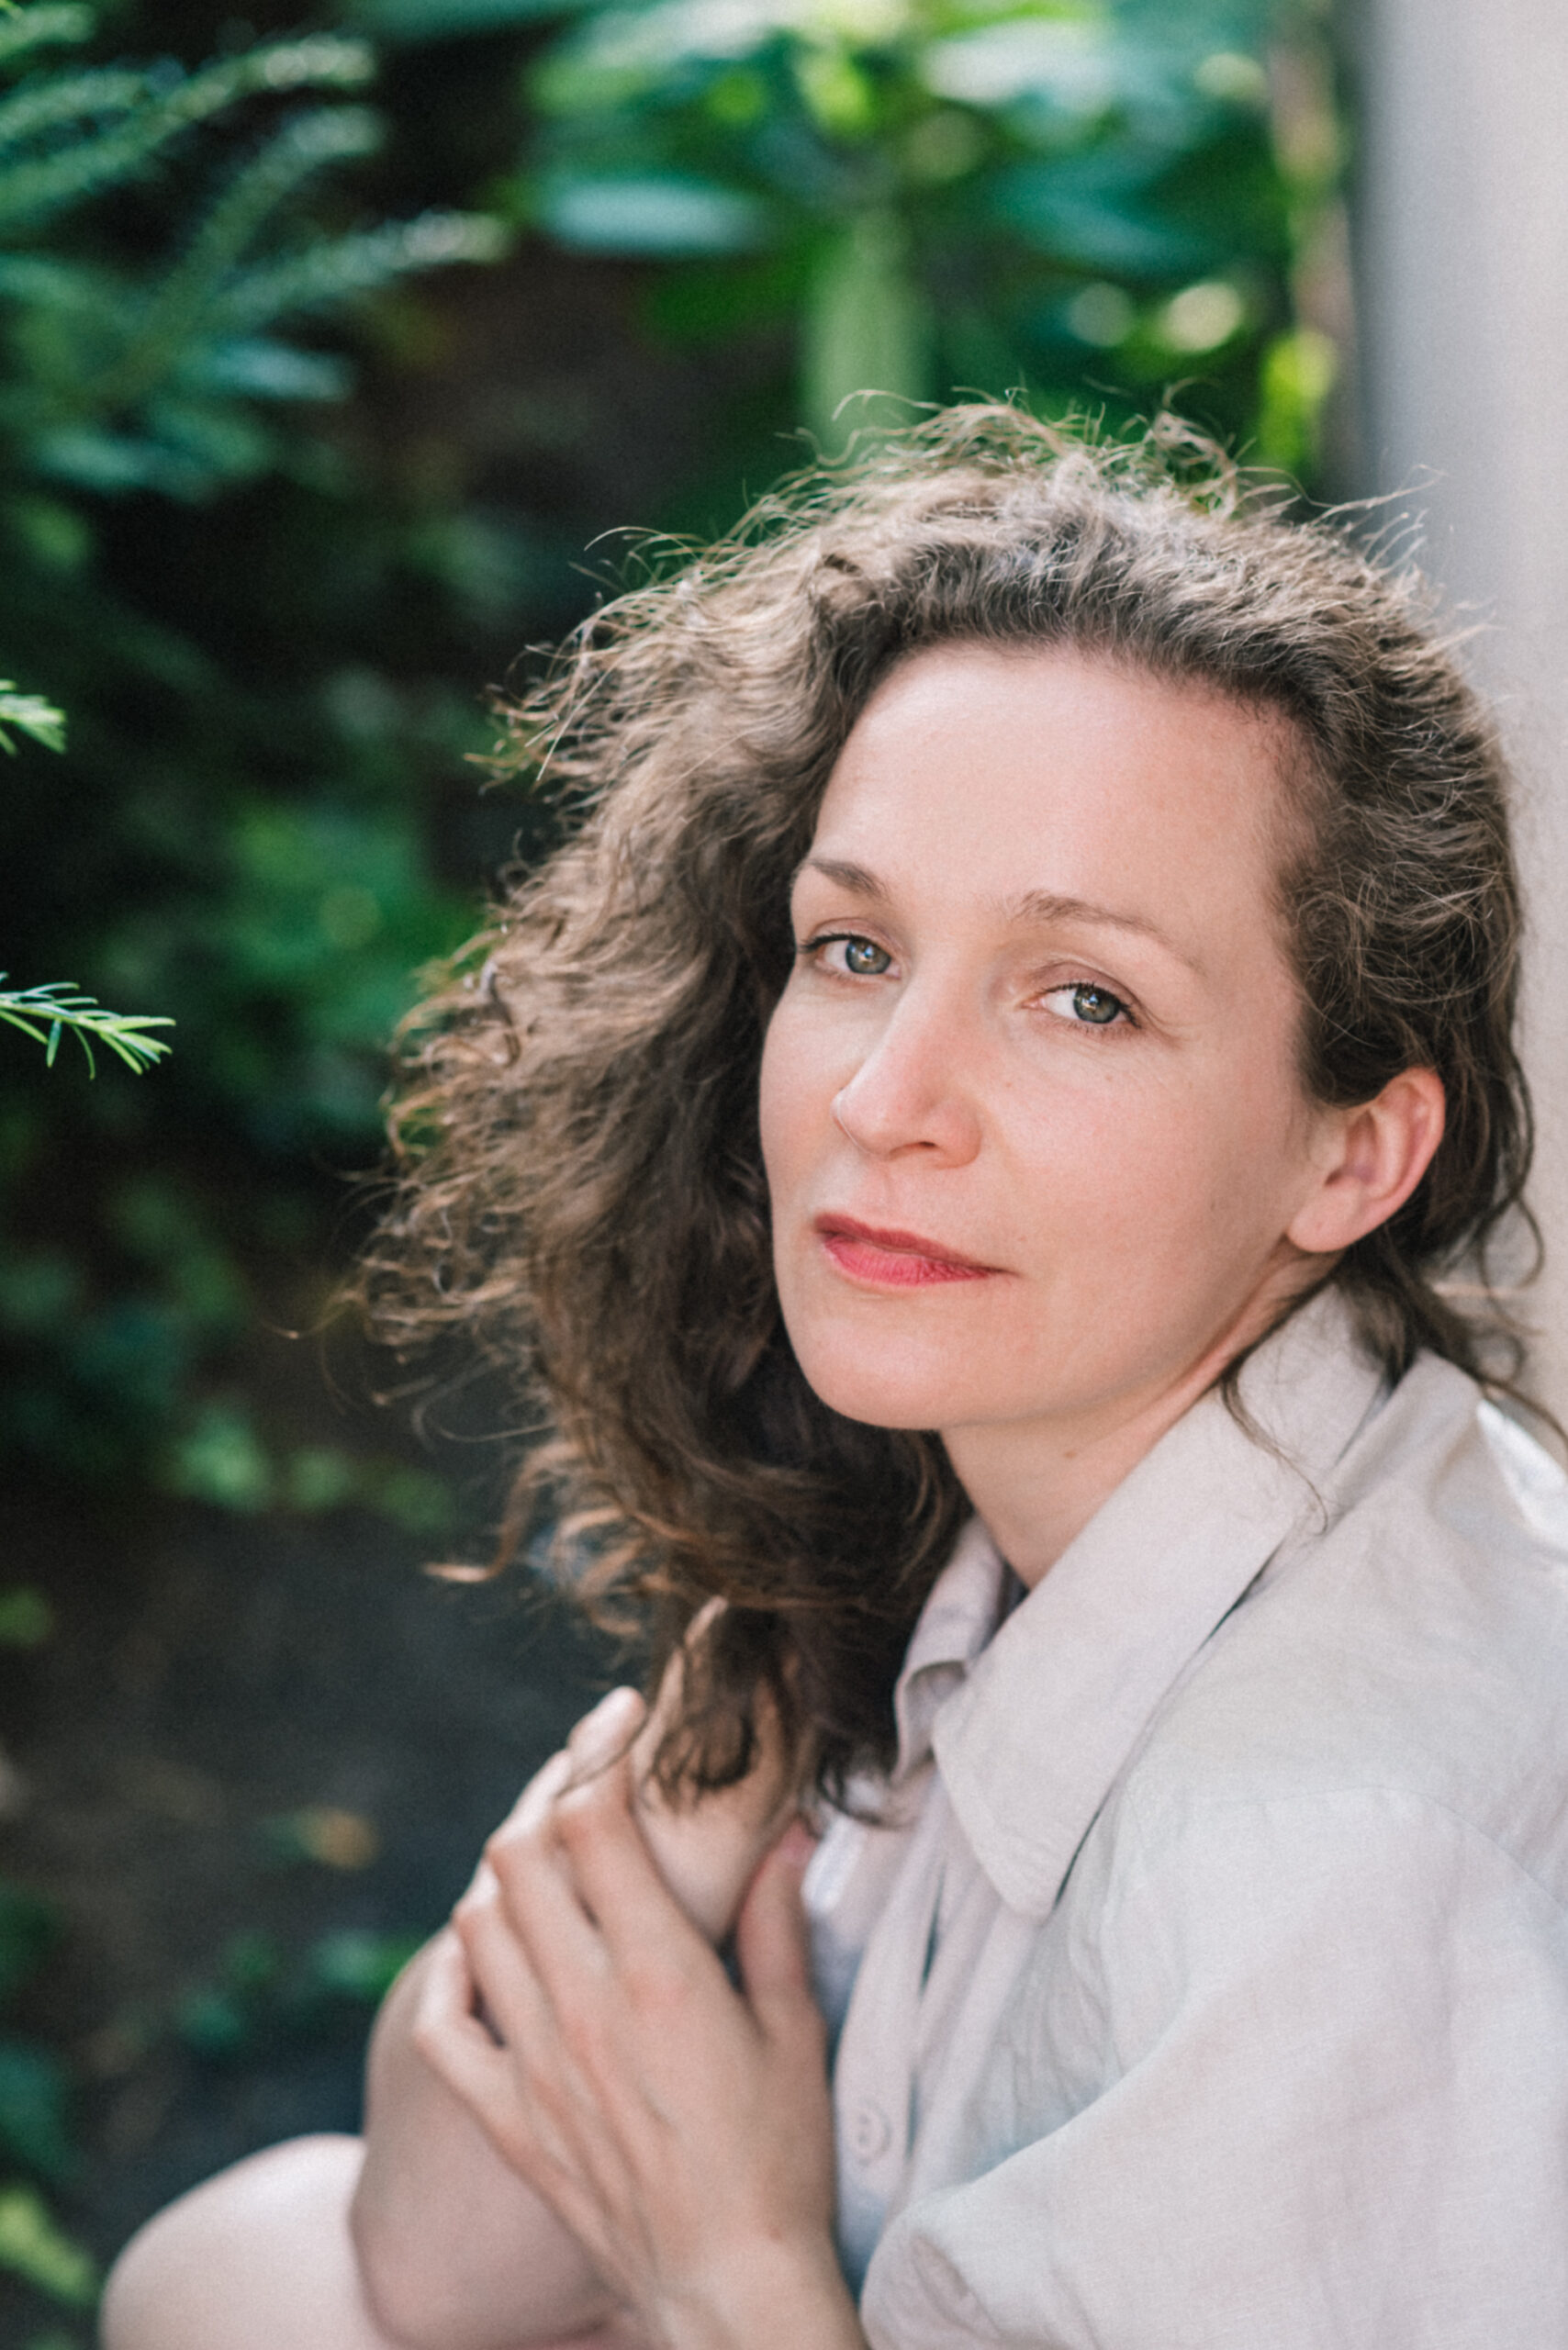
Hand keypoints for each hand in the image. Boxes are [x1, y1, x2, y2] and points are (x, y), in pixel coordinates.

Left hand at [415, 1693, 864, 2349]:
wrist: (724, 2286)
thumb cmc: (779, 2160)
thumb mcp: (797, 2028)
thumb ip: (776, 1920)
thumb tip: (780, 1832)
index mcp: (660, 1972)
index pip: (593, 1819)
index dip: (600, 1748)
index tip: (623, 1717)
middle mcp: (583, 2004)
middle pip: (520, 1851)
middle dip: (549, 1787)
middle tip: (585, 1769)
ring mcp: (533, 2061)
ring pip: (477, 1920)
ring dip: (505, 1870)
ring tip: (546, 1851)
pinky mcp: (506, 2116)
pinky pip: (445, 2023)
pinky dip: (451, 1971)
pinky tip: (481, 1948)